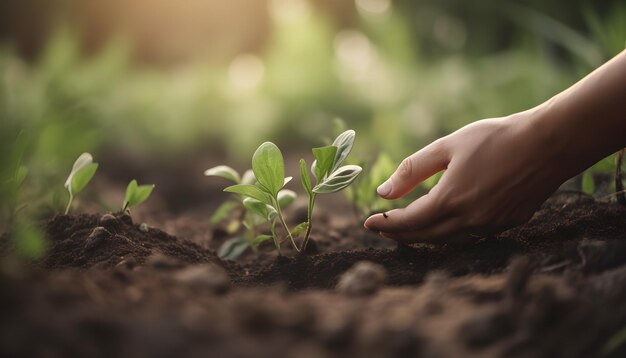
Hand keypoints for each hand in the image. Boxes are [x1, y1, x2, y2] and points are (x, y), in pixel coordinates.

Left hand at [364, 112, 567, 243]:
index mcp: (451, 200)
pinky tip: (441, 223)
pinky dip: (448, 233)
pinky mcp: (507, 225)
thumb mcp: (448, 146)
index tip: (367, 223)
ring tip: (405, 228)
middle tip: (382, 228)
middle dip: (399, 234)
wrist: (549, 143)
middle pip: (425, 236)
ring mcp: (490, 226)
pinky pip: (469, 236)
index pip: (409, 222)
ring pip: (446, 239)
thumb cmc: (496, 137)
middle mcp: (470, 220)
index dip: (385, 224)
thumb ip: (412, 170)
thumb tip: (383, 193)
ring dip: (423, 236)